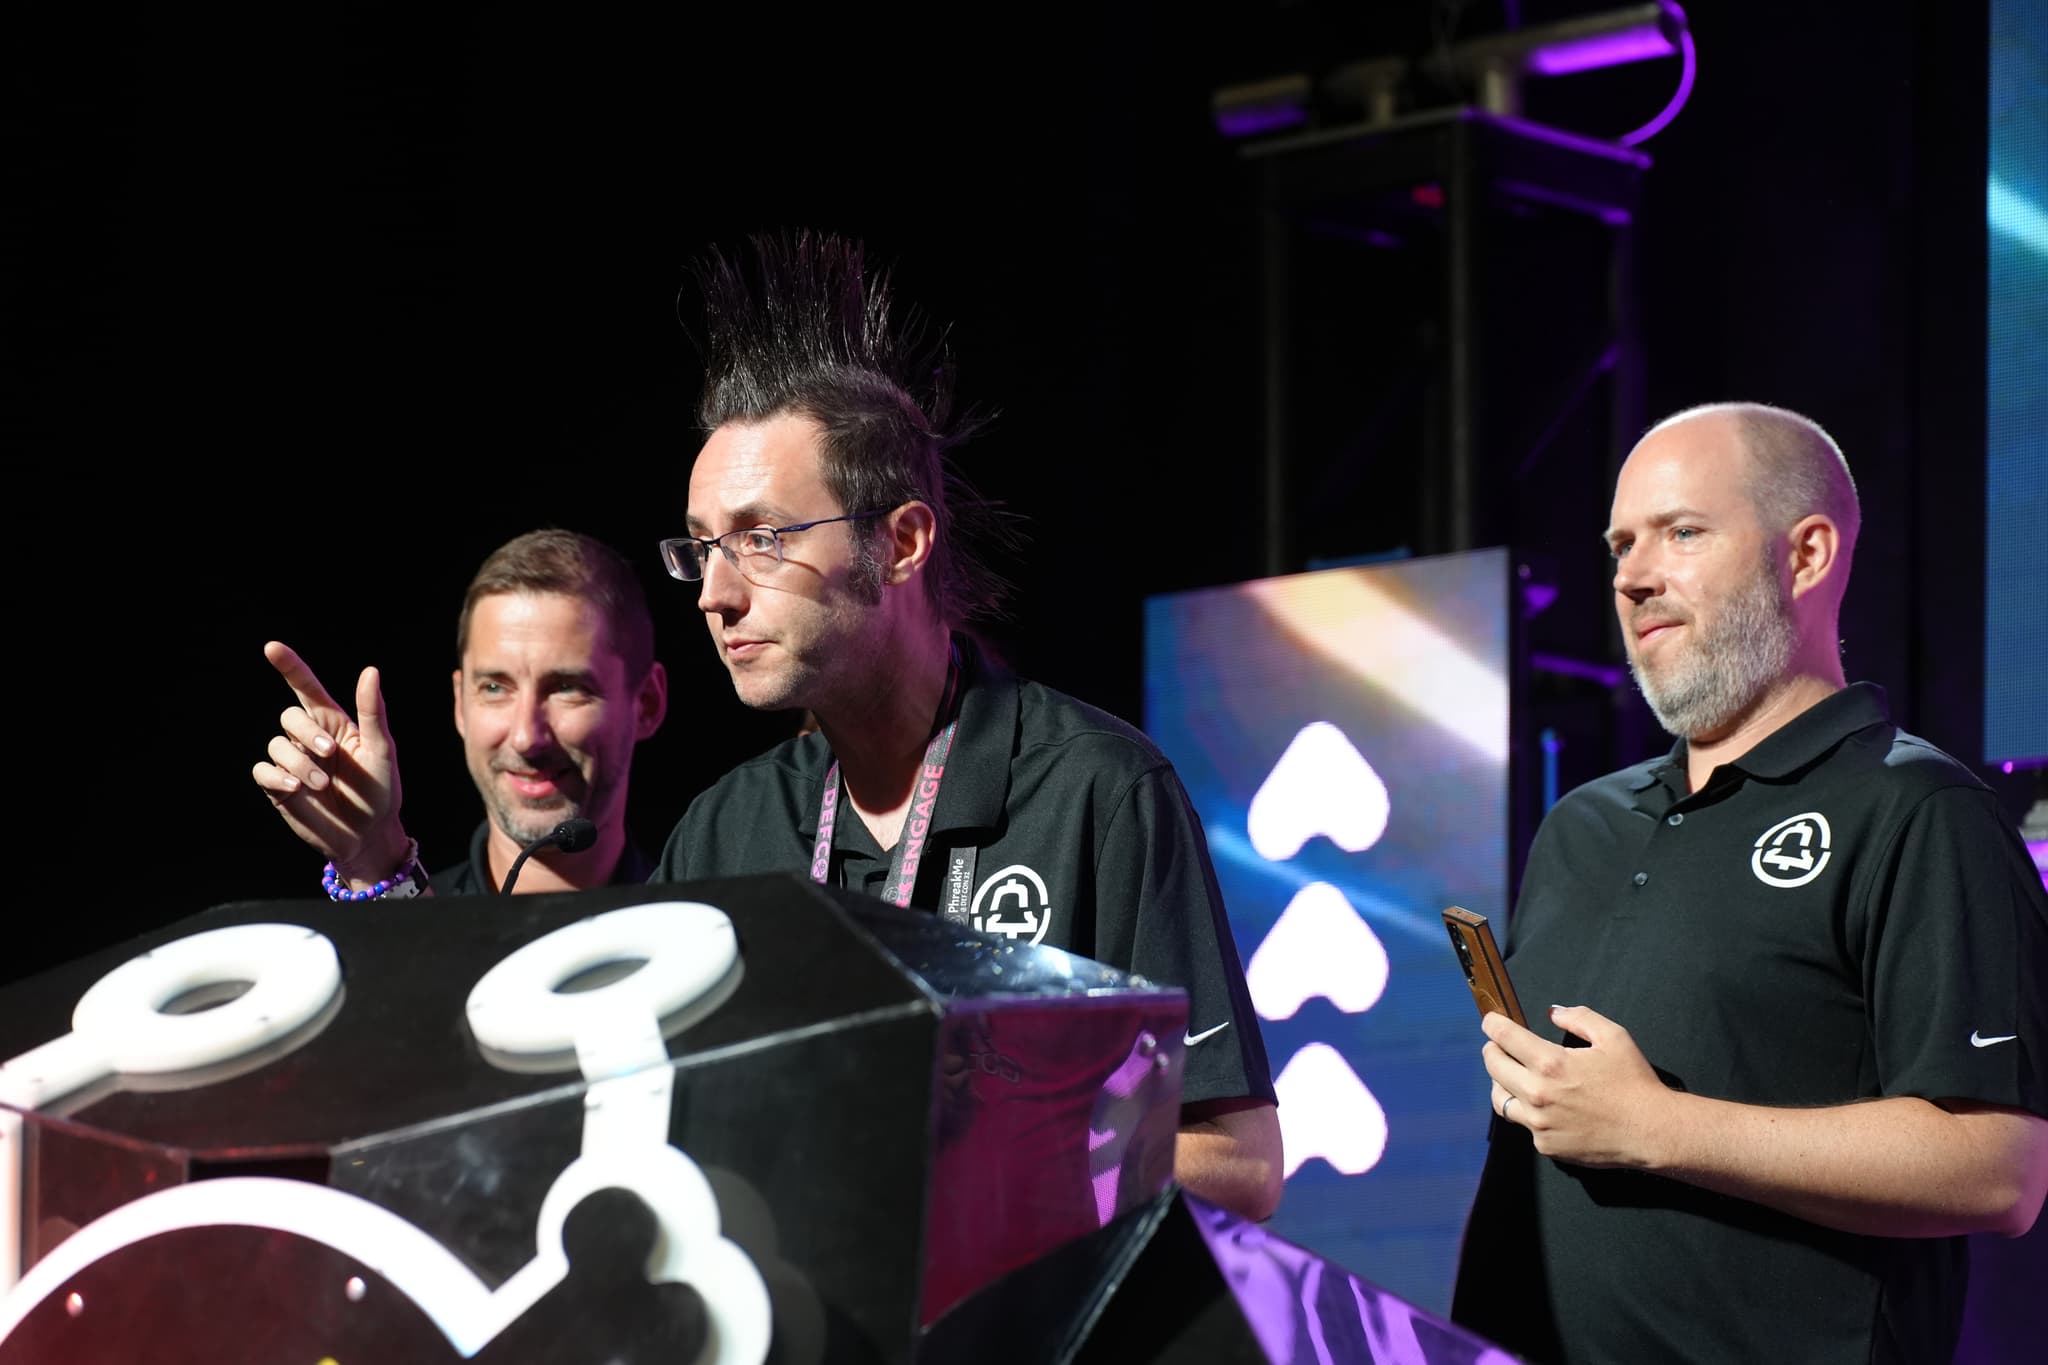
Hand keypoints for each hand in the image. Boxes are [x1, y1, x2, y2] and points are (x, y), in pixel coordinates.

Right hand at [250, 640, 409, 882]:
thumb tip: (370, 670)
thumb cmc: (380, 791)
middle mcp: (309, 739)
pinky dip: (276, 777)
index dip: (289, 666)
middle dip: (307, 733)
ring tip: (321, 785)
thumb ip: (373, 712)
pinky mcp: (279, 787)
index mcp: (334, 724)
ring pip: (275, 745)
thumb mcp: (382, 750)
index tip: (272, 647)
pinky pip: (262, 771)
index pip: (306, 688)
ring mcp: (293, 762)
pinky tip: (296, 788)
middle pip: (289, 716)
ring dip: (299, 762)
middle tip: (331, 755)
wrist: (368, 834)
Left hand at [1482, 1004, 1676, 1169]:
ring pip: (1499, 1098)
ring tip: (1512, 1075)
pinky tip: (1542, 1105)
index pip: (1503, 1036)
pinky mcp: (1545, 1145)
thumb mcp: (1613, 1037)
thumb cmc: (1635, 1083)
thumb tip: (1553, 1012)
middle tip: (1499, 1046)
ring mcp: (1538, 1123)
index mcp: (1550, 1063)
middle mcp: (1537, 1094)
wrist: (1651, 1132)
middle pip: (1493, 1065)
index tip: (1491, 1021)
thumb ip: (1579, 1018)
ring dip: (1501, 1082)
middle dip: (1493, 1050)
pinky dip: (1527, 1111)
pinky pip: (1523, 1124)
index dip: (1493, 1024)